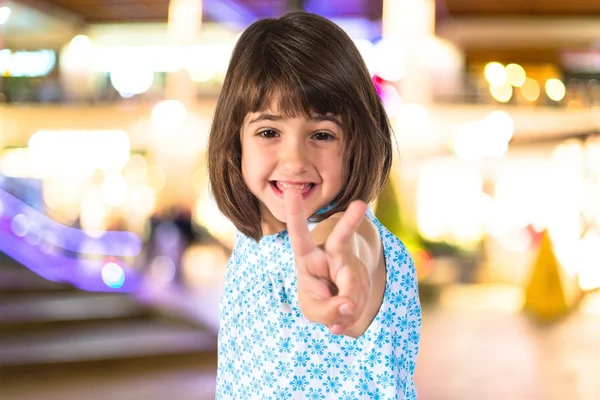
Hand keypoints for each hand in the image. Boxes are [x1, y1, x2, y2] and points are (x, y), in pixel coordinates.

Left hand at [284, 186, 369, 334]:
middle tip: (360, 204)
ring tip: (335, 320)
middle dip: (350, 221)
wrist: (339, 305)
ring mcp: (349, 262)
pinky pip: (362, 296)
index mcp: (307, 258)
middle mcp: (329, 254)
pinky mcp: (363, 274)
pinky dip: (355, 313)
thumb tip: (349, 305)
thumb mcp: (313, 311)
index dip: (295, 212)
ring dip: (346, 309)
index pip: (298, 233)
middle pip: (340, 238)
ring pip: (353, 285)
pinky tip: (346, 316)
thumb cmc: (317, 300)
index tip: (290, 189)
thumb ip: (328, 311)